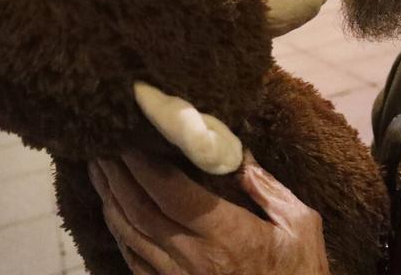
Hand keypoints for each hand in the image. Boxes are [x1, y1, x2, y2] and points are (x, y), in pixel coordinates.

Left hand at [88, 151, 330, 274]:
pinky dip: (119, 233)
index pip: (172, 195)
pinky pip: (135, 262)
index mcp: (227, 236)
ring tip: (99, 172)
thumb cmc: (301, 273)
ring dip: (110, 201)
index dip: (144, 165)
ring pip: (131, 236)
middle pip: (141, 212)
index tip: (129, 138)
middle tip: (101, 147)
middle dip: (117, 177)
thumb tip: (238, 156)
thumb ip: (269, 188)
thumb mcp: (301, 224)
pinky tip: (114, 214)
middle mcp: (195, 259)